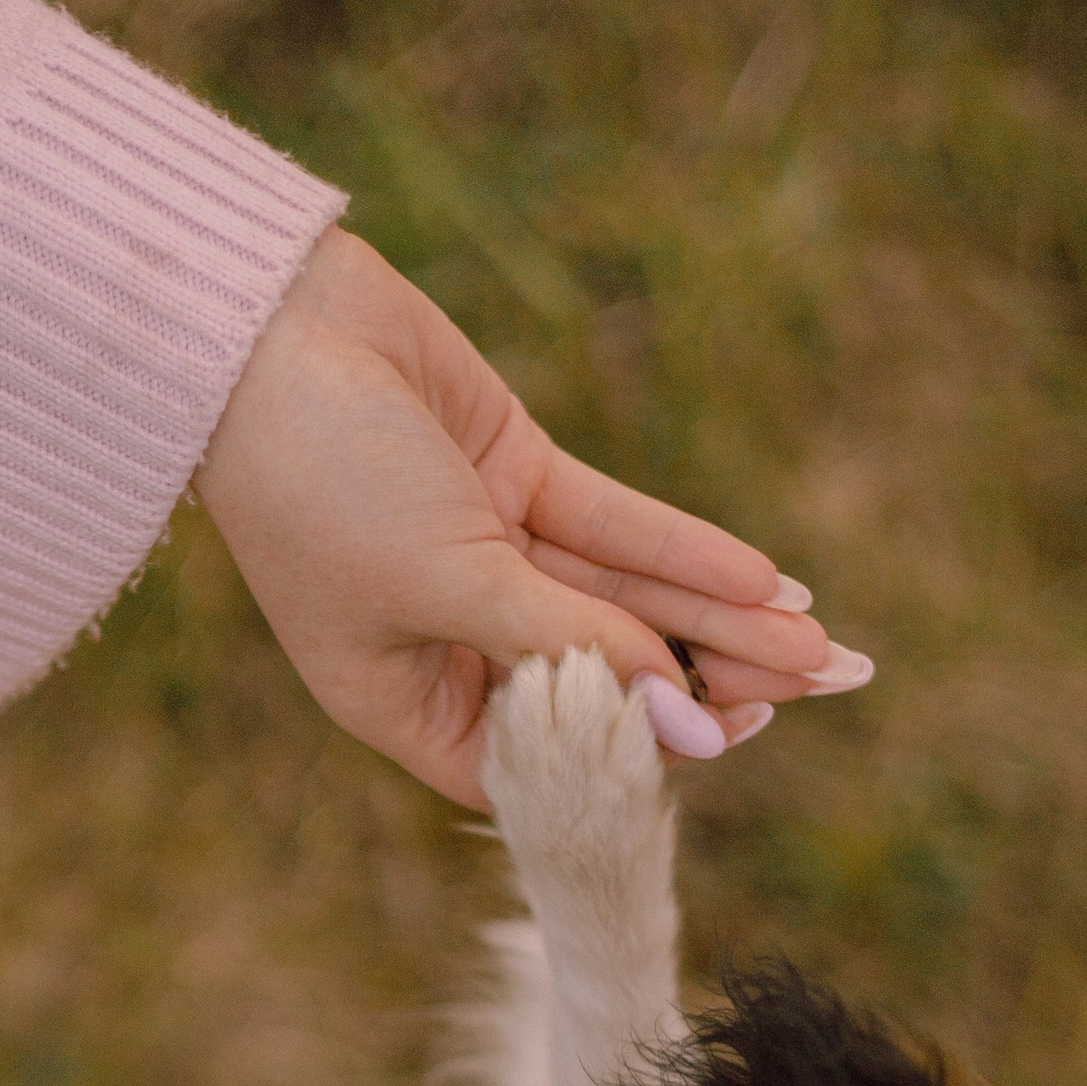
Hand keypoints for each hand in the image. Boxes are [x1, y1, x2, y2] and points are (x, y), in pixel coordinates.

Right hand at [193, 227, 867, 807]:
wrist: (260, 329)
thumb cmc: (317, 480)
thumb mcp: (447, 581)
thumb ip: (573, 648)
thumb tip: (689, 722)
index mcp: (403, 700)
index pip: (541, 757)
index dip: (634, 753)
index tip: (729, 733)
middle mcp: (449, 639)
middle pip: (604, 678)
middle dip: (715, 679)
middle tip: (826, 683)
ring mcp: (486, 555)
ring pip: (625, 603)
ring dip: (721, 619)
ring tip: (822, 640)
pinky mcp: (513, 476)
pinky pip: (618, 531)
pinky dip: (687, 552)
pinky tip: (765, 577)